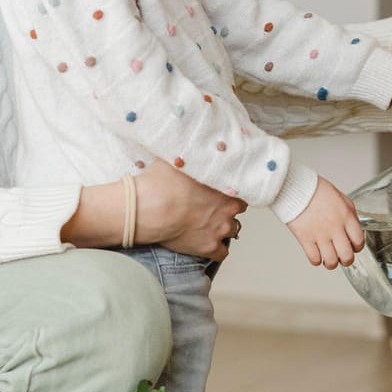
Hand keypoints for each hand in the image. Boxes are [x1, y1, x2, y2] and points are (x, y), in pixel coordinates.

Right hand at [65, 160, 245, 260]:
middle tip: (208, 203)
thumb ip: (194, 153)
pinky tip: (205, 240)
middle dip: (226, 205)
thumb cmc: (161, 182)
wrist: (148, 210)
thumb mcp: (178, 157)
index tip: (220, 187)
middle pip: (238, 207)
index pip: (242, 185)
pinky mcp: (209, 248)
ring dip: (221, 225)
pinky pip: (222, 252)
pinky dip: (216, 247)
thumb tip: (195, 139)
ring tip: (205, 222)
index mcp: (226, 185)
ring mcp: (221, 230)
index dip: (230, 186)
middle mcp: (229, 208)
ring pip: (232, 229)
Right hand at [286, 176, 363, 269]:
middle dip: (346, 260)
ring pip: (331, 262)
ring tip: (328, 257)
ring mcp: (320, 235)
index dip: (357, 247)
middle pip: (347, 257)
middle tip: (341, 256)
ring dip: (331, 262)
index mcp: (346, 217)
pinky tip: (316, 252)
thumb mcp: (341, 198)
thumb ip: (350, 215)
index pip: (359, 242)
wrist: (295, 187)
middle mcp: (335, 228)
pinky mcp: (305, 239)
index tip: (353, 247)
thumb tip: (354, 230)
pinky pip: (314, 259)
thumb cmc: (316, 190)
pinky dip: (316, 260)